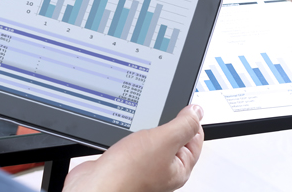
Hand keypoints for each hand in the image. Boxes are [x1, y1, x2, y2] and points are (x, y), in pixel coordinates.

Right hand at [63, 105, 203, 191]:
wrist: (94, 186)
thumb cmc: (127, 173)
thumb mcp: (164, 140)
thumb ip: (183, 125)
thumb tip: (197, 112)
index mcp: (179, 168)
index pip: (195, 138)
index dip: (189, 119)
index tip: (181, 108)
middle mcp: (163, 169)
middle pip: (173, 137)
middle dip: (165, 122)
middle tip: (156, 117)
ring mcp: (144, 166)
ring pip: (151, 139)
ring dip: (145, 128)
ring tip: (138, 128)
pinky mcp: (126, 162)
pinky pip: (133, 143)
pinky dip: (130, 135)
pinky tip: (124, 135)